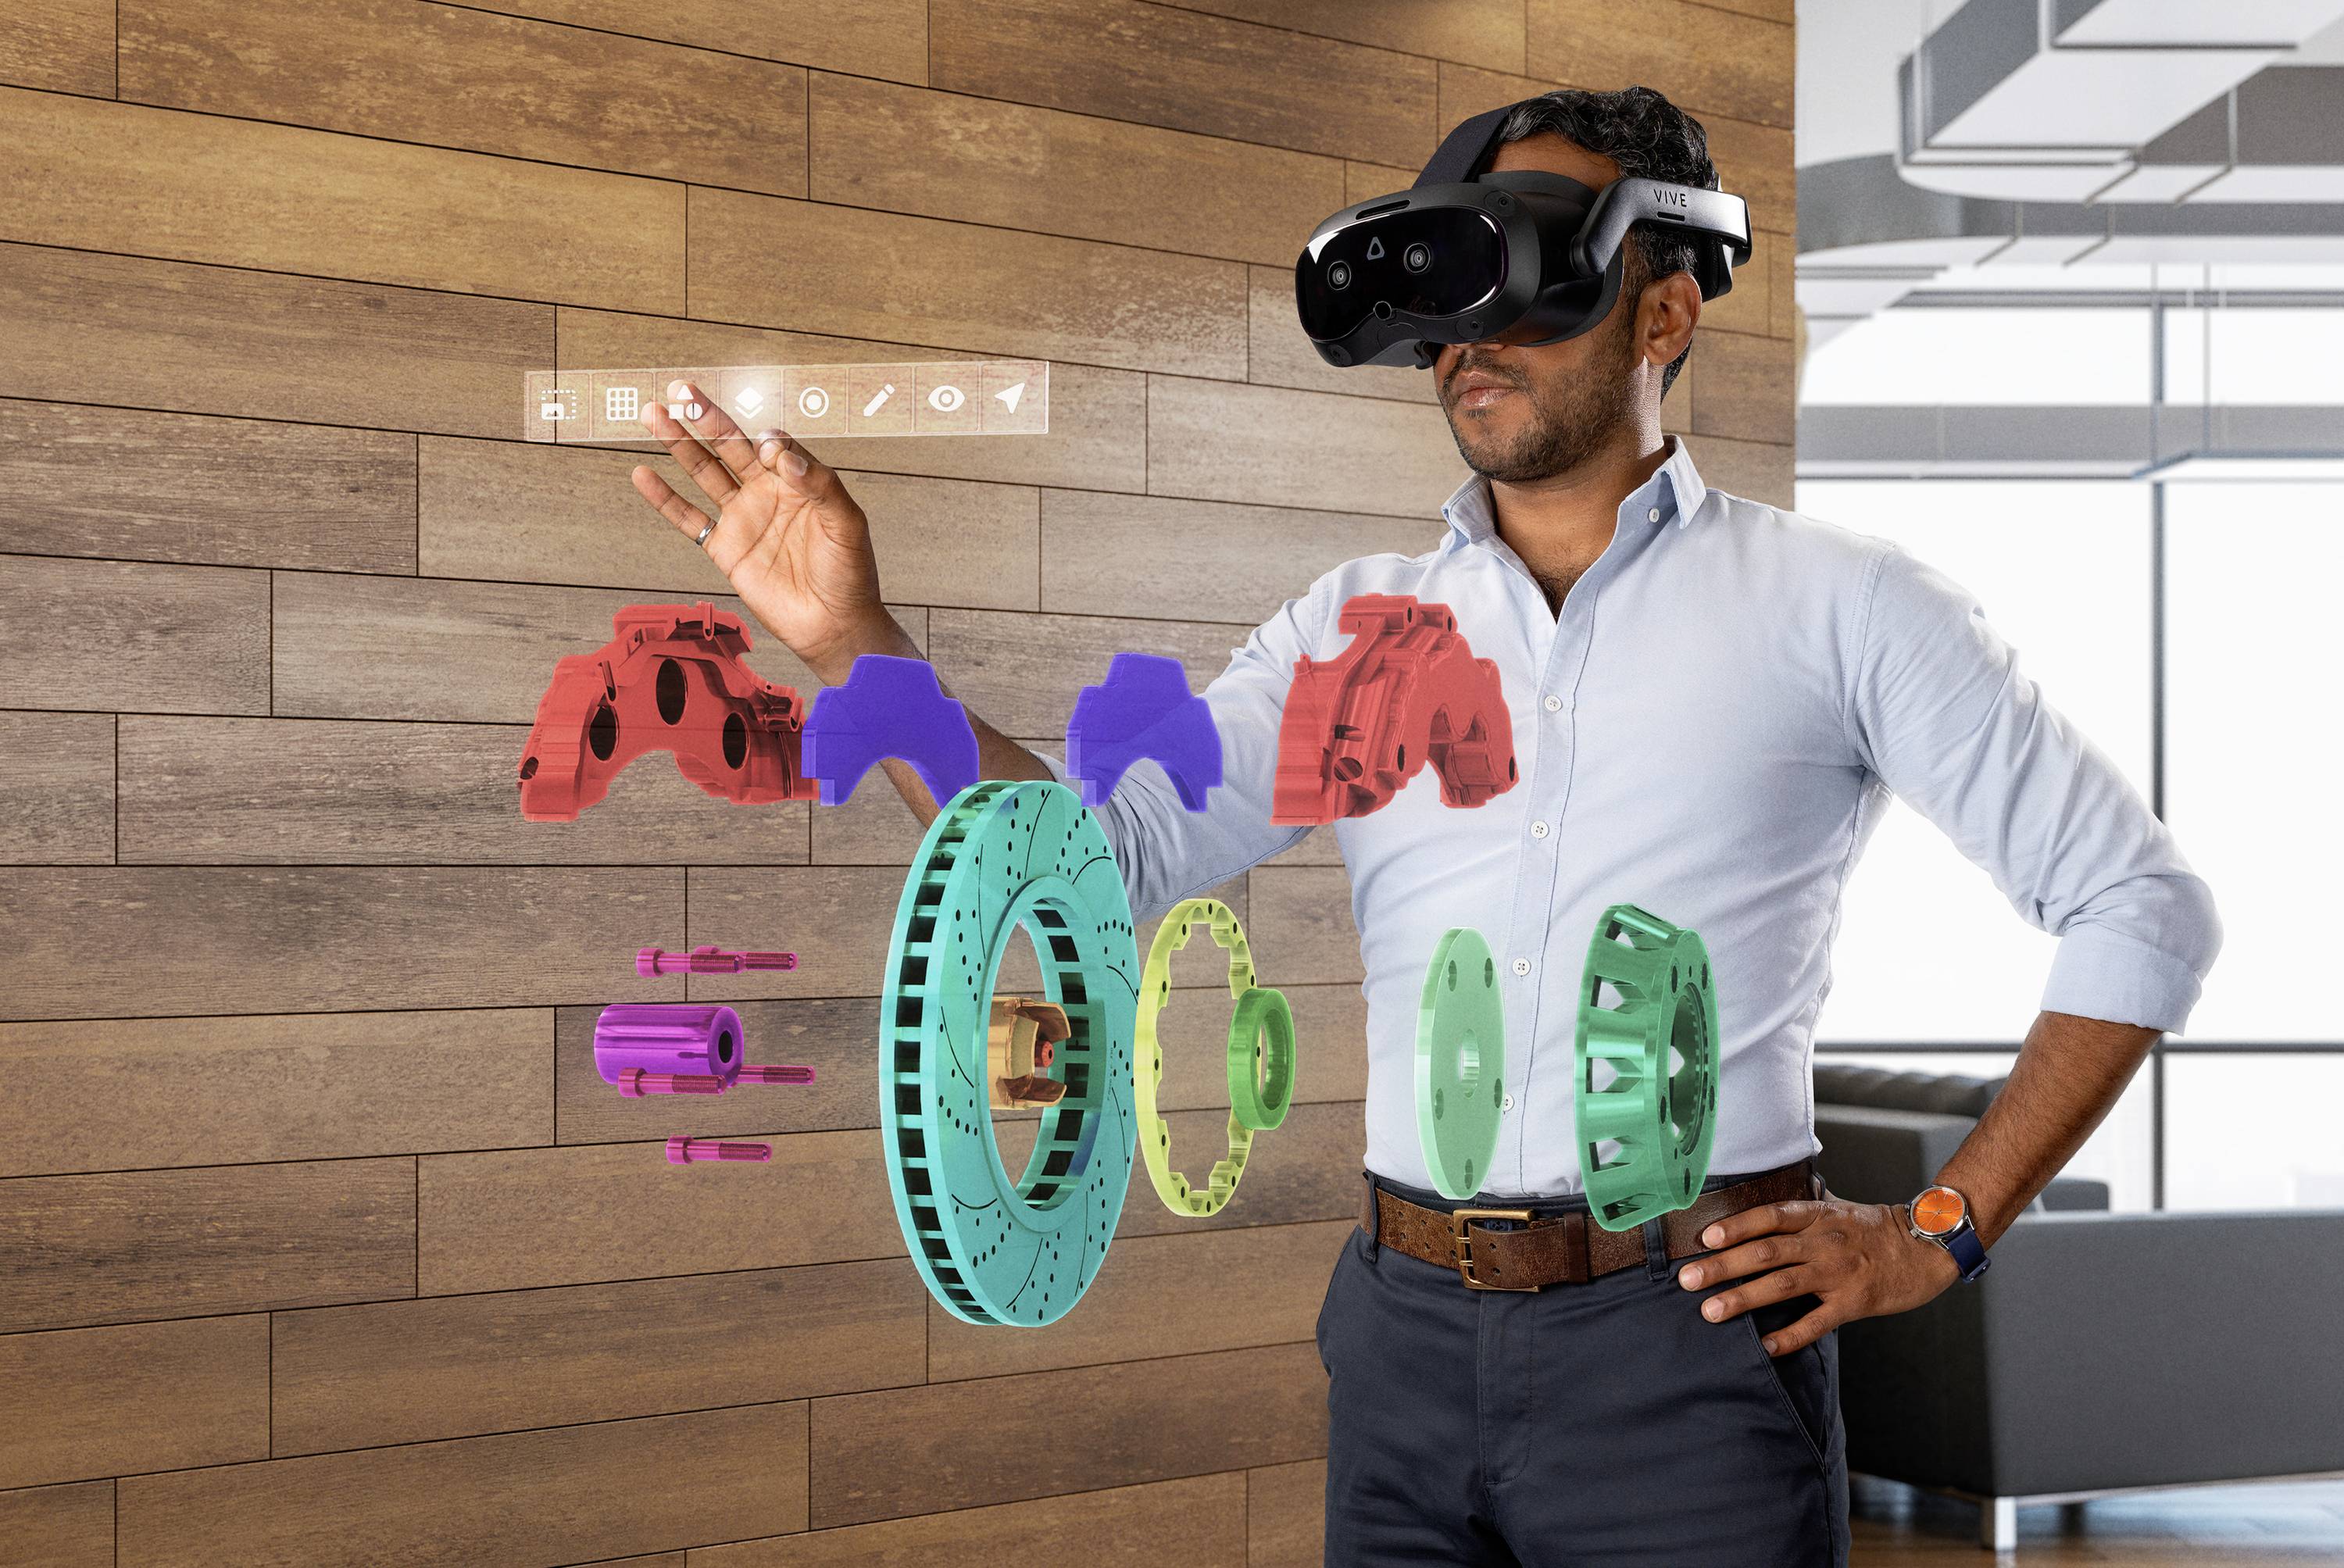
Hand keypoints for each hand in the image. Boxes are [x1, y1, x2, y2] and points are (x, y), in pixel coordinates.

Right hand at [629, 380, 906, 681]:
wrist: (834, 625)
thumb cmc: (850, 573)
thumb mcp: (847, 523)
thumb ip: (820, 485)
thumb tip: (781, 453)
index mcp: (799, 480)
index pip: (771, 443)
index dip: (765, 439)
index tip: (765, 449)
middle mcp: (767, 492)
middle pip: (729, 445)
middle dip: (704, 417)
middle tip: (679, 389)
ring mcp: (743, 518)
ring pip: (704, 471)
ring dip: (678, 443)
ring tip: (654, 413)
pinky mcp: (725, 548)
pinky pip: (688, 518)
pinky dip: (664, 498)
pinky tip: (643, 474)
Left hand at [1676, 1198, 1959, 1356]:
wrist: (1927, 1248)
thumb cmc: (1875, 1229)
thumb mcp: (1836, 1208)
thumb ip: (1801, 1208)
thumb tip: (1763, 1198)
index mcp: (1816, 1215)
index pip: (1768, 1216)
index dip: (1735, 1226)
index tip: (1704, 1239)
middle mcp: (1823, 1242)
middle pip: (1765, 1251)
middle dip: (1723, 1266)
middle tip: (1688, 1279)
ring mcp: (1838, 1273)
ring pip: (1783, 1284)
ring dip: (1743, 1298)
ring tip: (1710, 1311)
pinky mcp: (1853, 1303)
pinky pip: (1817, 1322)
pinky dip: (1789, 1336)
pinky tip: (1764, 1346)